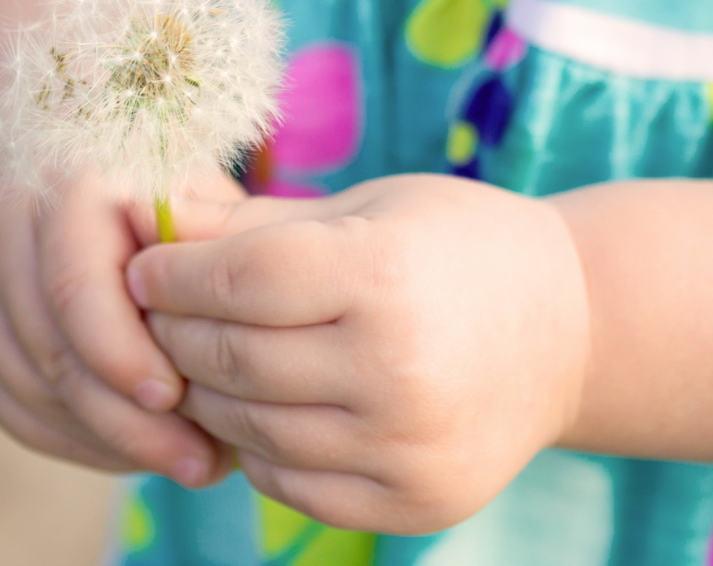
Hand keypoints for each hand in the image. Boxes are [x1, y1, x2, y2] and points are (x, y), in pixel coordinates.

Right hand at [0, 172, 240, 485]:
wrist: (101, 186)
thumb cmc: (178, 205)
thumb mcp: (209, 211)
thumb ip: (215, 260)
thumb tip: (230, 338)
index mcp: (71, 182)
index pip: (75, 286)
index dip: (121, 354)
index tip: (176, 399)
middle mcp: (9, 221)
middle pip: (51, 348)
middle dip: (126, 419)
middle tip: (197, 462)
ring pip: (30, 388)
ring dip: (107, 440)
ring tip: (181, 459)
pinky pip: (12, 407)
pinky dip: (75, 442)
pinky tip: (130, 451)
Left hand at [126, 174, 589, 532]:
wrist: (569, 329)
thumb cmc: (454, 246)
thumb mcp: (364, 209)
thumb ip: (253, 222)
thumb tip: (150, 217)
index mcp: (384, 275)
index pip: (238, 279)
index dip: (173, 275)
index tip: (143, 270)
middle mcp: (399, 368)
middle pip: (234, 358)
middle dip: (173, 334)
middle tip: (154, 315)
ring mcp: (408, 447)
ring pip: (250, 428)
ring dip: (204, 395)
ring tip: (196, 360)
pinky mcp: (415, 502)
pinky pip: (290, 484)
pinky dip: (255, 448)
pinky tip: (258, 409)